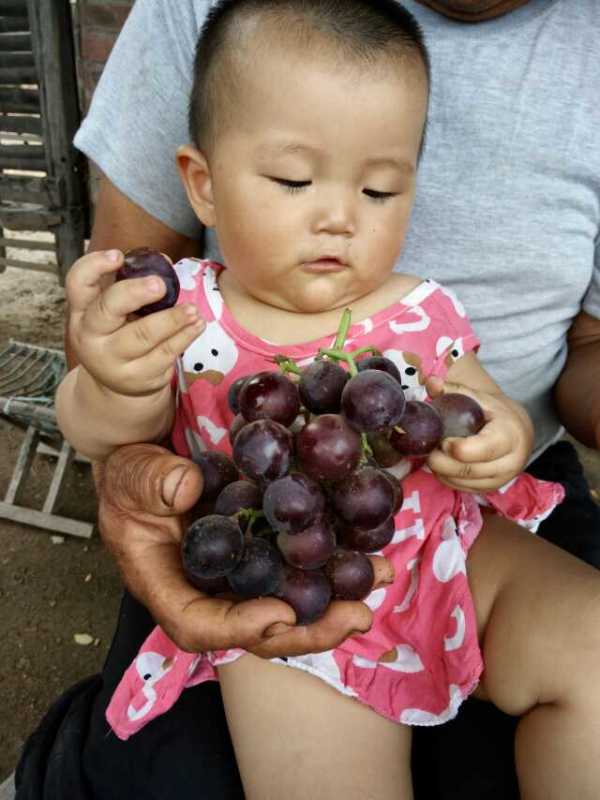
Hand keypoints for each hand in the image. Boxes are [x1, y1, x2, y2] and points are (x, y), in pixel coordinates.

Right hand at [66, 249, 203, 396]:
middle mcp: (90, 336)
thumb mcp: (116, 310)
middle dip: (135, 293)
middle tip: (160, 284)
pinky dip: (184, 337)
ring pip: (143, 335)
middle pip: (108, 309)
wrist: (116, 384)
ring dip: (172, 319)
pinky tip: (196, 326)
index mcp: (82, 311)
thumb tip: (164, 262)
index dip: (95, 266)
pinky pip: (164, 354)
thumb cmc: (118, 333)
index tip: (118, 255)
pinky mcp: (137, 377)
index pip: (78, 282)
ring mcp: (112, 360)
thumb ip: (133, 283)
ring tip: (192, 310)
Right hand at [97, 443, 393, 656]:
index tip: (281, 612)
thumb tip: (188, 487)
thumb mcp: (131, 475)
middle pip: (258, 630)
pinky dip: (331, 564)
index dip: (240, 627)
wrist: (150, 462)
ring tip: (380, 576)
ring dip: (335, 599)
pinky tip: (367, 547)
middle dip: (309, 629)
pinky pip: (295, 567)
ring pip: (286, 603)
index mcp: (168, 586)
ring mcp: (239, 574)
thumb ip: (151, 483)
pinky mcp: (261, 550)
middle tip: (357, 617)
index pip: (199, 624)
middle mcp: (209, 591)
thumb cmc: (132, 475)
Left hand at [425, 377, 532, 491]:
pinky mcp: (490, 489)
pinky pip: (461, 488)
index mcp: (510, 436)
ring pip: (462, 481)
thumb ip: (454, 390)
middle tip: (428, 447)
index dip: (458, 448)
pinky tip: (441, 462)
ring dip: (441, 469)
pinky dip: (446, 477)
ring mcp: (501, 479)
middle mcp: (510, 462)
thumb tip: (431, 382)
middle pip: (468, 469)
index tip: (442, 440)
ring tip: (432, 452)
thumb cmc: (494, 413)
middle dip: (441, 460)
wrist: (516, 432)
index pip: (483, 449)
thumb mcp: (478, 398)